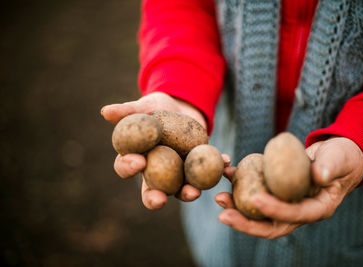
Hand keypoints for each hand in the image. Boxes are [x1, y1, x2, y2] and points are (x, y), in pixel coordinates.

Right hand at [101, 92, 212, 209]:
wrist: (180, 107)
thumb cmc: (155, 108)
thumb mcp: (144, 107)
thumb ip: (127, 111)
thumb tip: (105, 111)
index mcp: (136, 157)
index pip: (125, 166)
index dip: (128, 167)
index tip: (138, 161)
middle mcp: (155, 171)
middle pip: (151, 190)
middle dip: (154, 198)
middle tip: (160, 199)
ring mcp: (177, 172)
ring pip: (179, 188)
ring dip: (186, 192)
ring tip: (194, 192)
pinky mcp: (196, 167)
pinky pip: (206, 172)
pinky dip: (217, 167)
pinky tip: (225, 160)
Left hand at [215, 137, 362, 238]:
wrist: (334, 156)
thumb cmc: (340, 157)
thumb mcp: (338, 159)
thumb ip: (330, 167)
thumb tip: (319, 175)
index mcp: (317, 208)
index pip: (295, 215)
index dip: (275, 210)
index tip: (255, 199)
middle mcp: (299, 211)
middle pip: (271, 225)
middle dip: (246, 223)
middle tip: (223, 215)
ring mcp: (286, 204)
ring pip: (260, 215)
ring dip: (237, 209)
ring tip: (219, 198)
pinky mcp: (276, 193)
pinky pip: (257, 194)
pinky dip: (241, 187)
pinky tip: (228, 174)